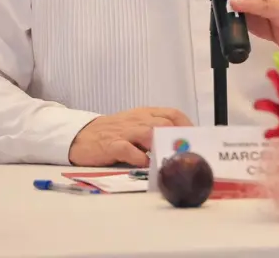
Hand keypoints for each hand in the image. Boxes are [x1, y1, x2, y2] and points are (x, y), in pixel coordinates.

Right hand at [68, 107, 191, 166]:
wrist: (81, 135)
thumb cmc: (113, 132)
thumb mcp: (136, 125)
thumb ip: (155, 131)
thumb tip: (180, 146)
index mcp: (145, 114)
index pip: (172, 114)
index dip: (187, 125)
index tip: (197, 139)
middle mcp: (137, 120)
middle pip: (164, 123)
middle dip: (178, 138)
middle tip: (187, 154)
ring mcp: (124, 132)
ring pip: (148, 133)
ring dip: (162, 146)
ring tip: (169, 159)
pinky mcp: (110, 145)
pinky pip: (127, 149)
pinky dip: (139, 158)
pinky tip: (145, 165)